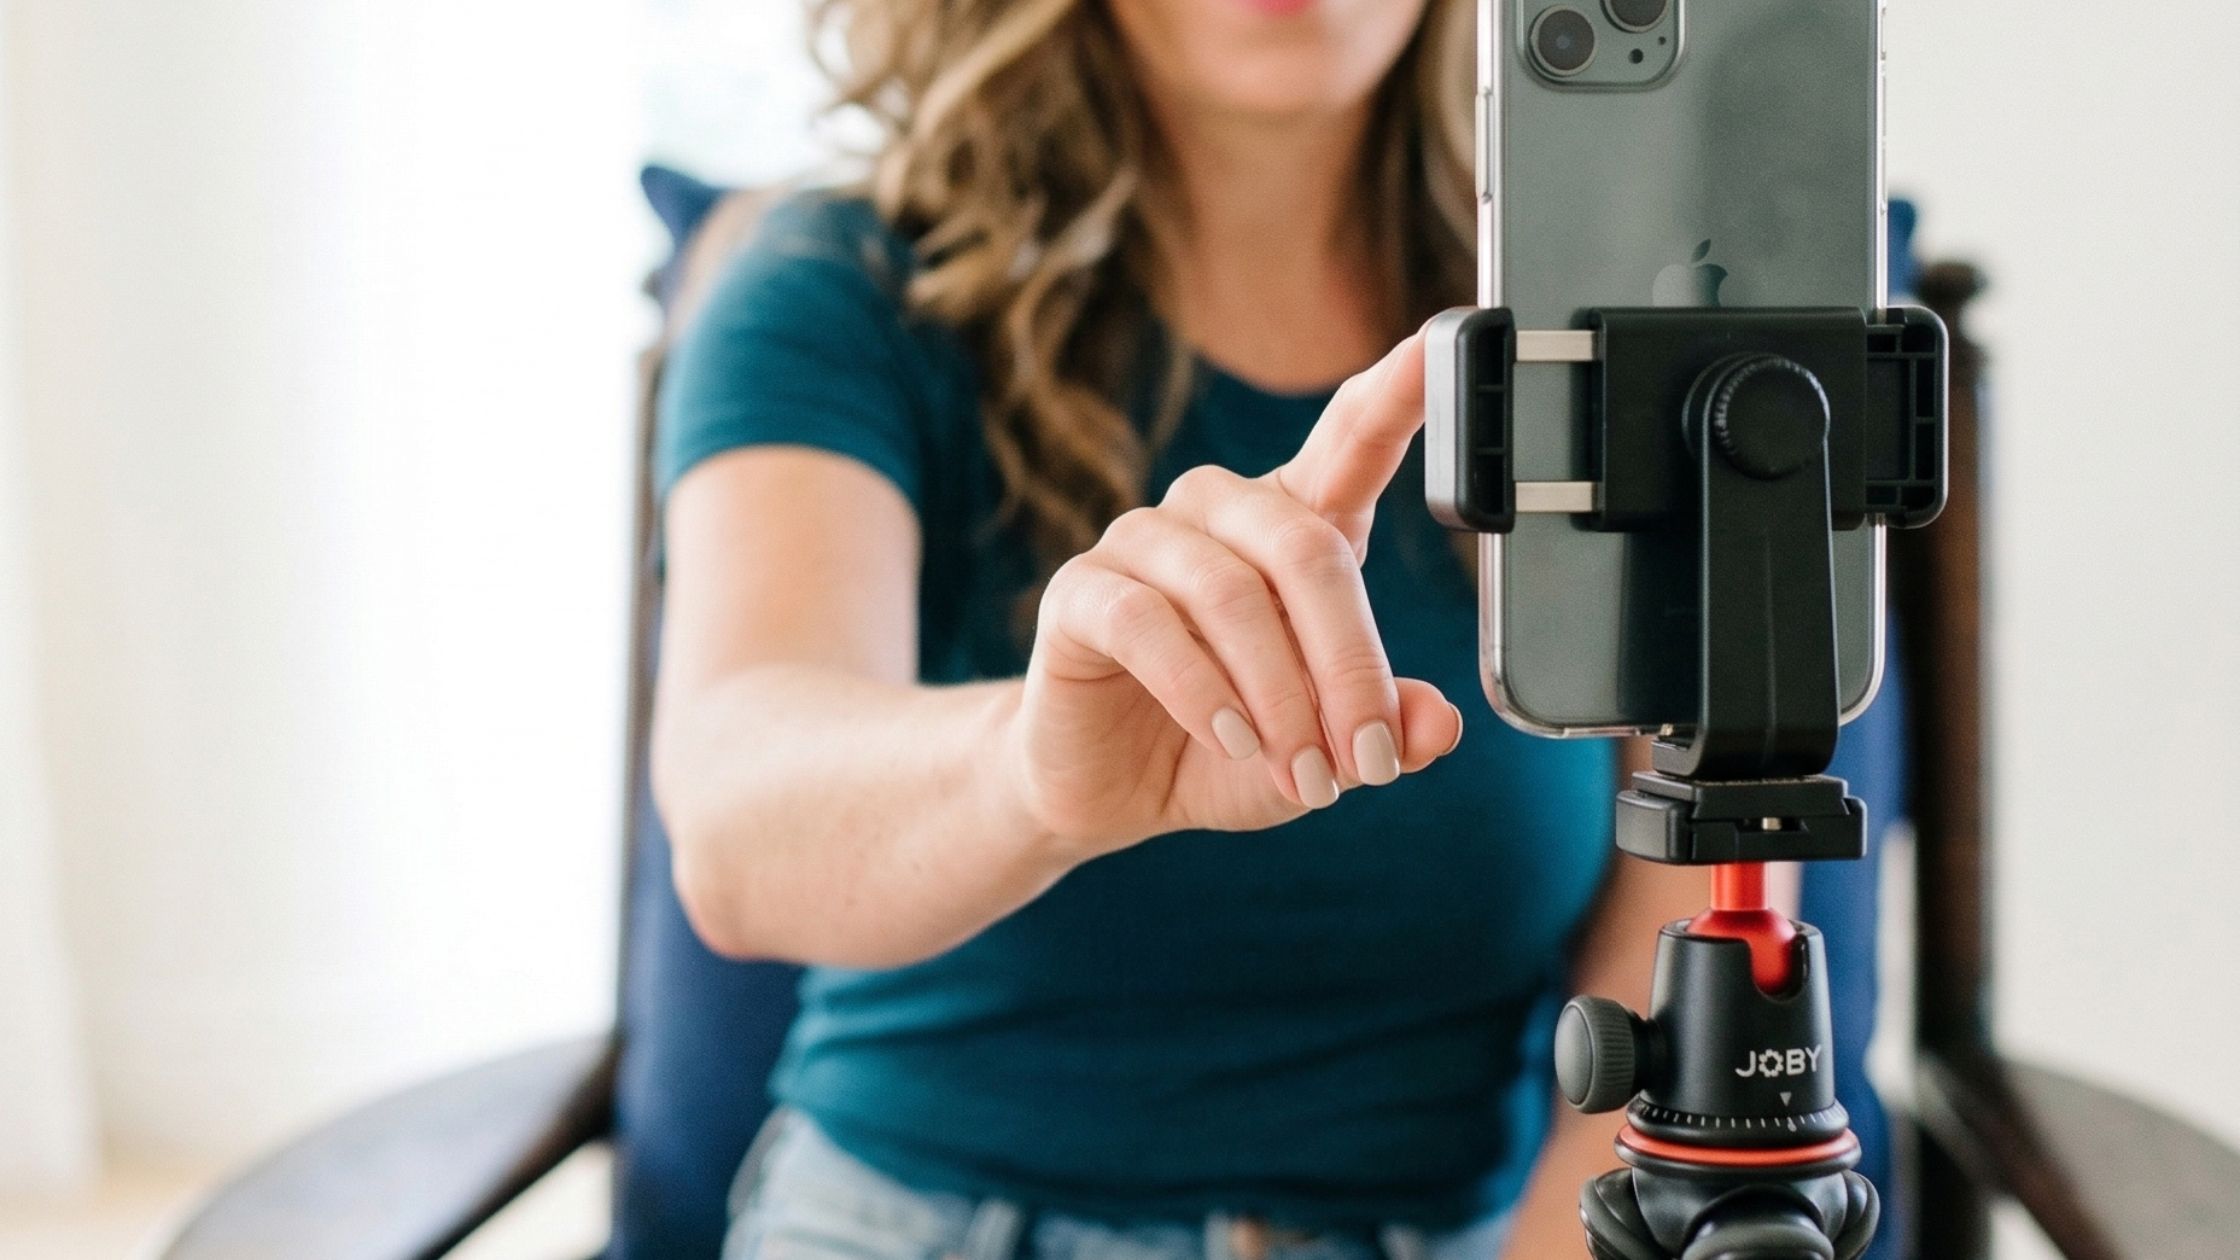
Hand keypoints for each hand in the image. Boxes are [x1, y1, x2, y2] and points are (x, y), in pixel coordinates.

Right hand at [1006, 333, 1463, 857]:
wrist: (1105, 788)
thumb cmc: (1222, 746)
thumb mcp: (1319, 750)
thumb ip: (1378, 729)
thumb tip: (1436, 725)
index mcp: (1291, 524)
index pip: (1349, 441)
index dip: (1394, 393)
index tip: (1438, 343)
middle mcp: (1217, 513)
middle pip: (1305, 549)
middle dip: (1348, 664)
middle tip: (1366, 758)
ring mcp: (1142, 544)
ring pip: (1231, 593)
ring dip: (1280, 696)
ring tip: (1302, 773)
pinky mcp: (1080, 593)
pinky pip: (1149, 625)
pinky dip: (1203, 692)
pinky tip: (1232, 741)